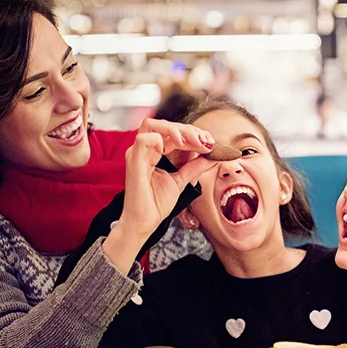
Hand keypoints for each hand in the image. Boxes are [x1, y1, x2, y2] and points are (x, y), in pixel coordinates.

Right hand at [119, 119, 217, 239]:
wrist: (145, 222)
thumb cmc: (157, 203)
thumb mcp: (182, 180)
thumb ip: (195, 166)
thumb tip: (212, 155)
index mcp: (155, 152)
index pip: (173, 133)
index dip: (193, 134)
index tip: (210, 143)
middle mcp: (145, 150)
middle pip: (164, 125)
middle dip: (188, 130)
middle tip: (205, 141)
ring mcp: (138, 154)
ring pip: (152, 126)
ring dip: (175, 130)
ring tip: (191, 141)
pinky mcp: (134, 162)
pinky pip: (143, 140)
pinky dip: (159, 139)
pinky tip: (173, 147)